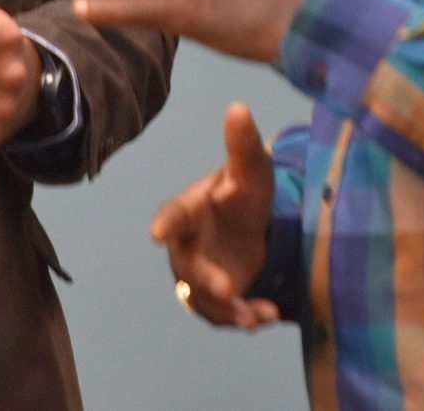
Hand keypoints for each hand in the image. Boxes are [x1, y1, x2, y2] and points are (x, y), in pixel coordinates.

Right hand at [154, 104, 281, 329]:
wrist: (250, 226)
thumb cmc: (242, 193)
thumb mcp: (251, 170)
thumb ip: (243, 145)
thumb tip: (238, 107)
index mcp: (189, 211)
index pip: (174, 214)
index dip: (167, 223)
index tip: (158, 232)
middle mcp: (187, 246)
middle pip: (186, 266)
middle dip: (202, 279)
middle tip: (223, 288)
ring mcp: (199, 275)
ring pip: (203, 298)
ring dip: (226, 308)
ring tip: (253, 315)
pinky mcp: (216, 298)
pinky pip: (223, 313)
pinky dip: (243, 317)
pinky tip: (265, 314)